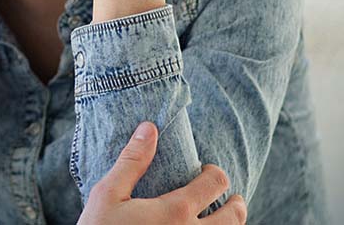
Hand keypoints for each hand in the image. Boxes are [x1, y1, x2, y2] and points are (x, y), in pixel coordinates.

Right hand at [78, 122, 246, 224]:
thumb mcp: (107, 194)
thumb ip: (132, 162)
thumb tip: (149, 128)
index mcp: (175, 212)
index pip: (215, 182)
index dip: (214, 171)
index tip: (206, 170)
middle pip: (235, 216)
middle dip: (236, 203)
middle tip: (232, 198)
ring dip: (233, 224)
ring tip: (226, 217)